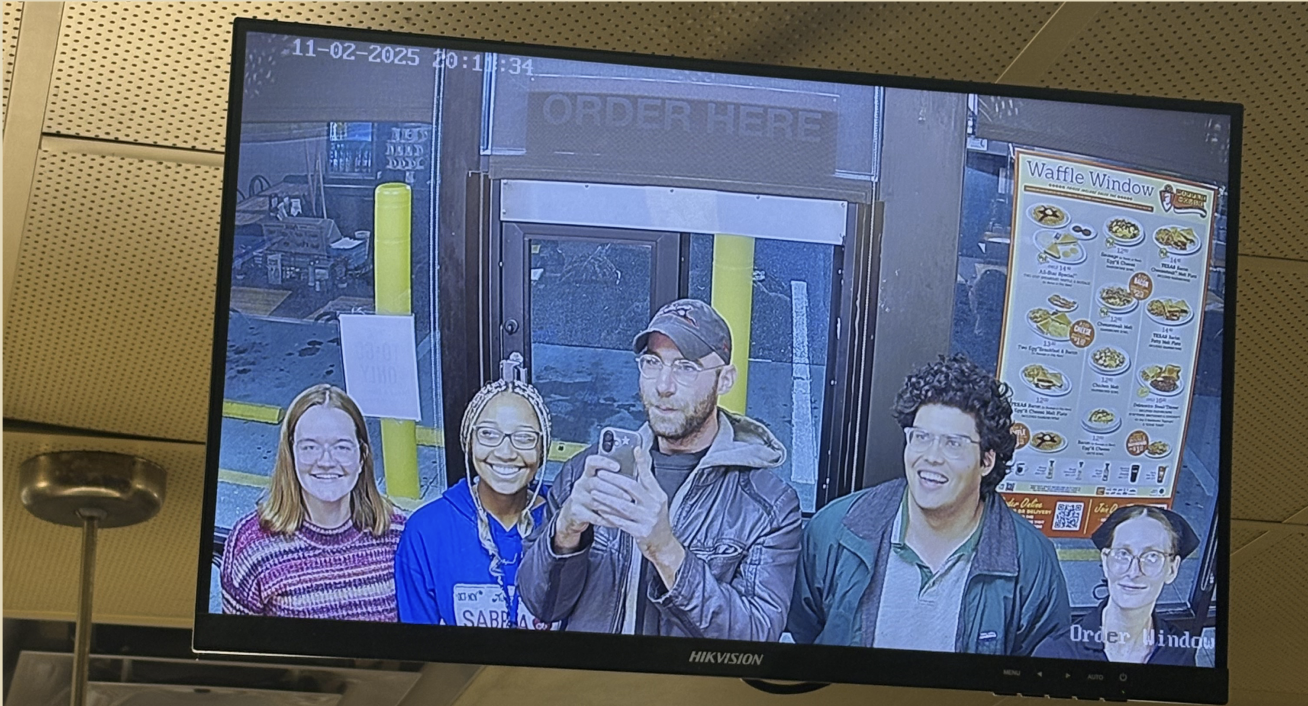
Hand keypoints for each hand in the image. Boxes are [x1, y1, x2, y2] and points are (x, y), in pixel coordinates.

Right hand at [553, 454, 621, 552]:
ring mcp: (578, 498)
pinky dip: (608, 520)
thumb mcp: (599, 482)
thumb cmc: (593, 494)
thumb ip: (614, 476)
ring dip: (613, 507)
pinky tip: (618, 521)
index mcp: (588, 473)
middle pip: (596, 483)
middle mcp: (581, 484)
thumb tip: (637, 468)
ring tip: (627, 511)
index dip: (604, 462)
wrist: (573, 511)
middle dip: (615, 491)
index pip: (592, 462)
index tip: (617, 466)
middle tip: (629, 497)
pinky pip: (594, 517)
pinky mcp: (577, 512)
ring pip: (596, 502)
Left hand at [588, 447, 685, 586]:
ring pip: (624, 506)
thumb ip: (647, 485)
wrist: (663, 545)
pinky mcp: (641, 532)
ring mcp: (648, 520)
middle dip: (614, 480)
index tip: (635, 450)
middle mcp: (655, 506)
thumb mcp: (657, 501)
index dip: (642, 462)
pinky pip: (622, 522)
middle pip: (632, 488)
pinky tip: (601, 511)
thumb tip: (641, 462)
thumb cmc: (657, 521)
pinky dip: (610, 516)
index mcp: (658, 496)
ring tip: (595, 493)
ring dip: (607, 498)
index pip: (648, 476)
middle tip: (601, 474)